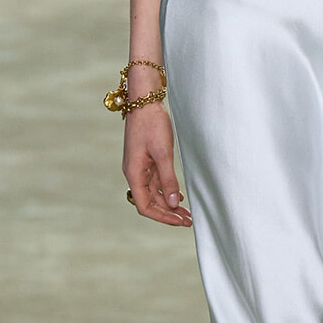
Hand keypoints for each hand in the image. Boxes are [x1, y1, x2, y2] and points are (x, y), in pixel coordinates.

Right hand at [123, 104, 190, 227]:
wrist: (144, 102)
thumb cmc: (151, 124)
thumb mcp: (163, 153)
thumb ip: (168, 179)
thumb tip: (172, 202)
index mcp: (133, 173)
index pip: (145, 206)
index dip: (162, 217)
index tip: (180, 221)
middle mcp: (134, 173)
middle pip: (149, 202)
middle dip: (168, 213)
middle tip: (188, 220)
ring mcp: (140, 167)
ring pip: (154, 193)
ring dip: (169, 203)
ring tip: (186, 212)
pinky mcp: (146, 160)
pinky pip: (155, 182)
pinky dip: (167, 190)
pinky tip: (178, 196)